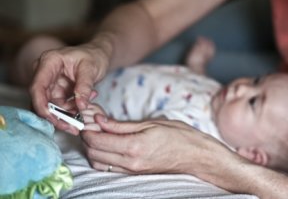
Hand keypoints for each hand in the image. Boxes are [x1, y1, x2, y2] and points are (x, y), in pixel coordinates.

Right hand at [30, 43, 108, 134]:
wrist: (98, 55)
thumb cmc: (94, 56)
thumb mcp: (91, 68)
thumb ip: (84, 86)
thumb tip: (80, 106)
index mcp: (48, 62)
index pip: (37, 86)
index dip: (41, 105)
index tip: (52, 118)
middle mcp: (44, 73)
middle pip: (42, 100)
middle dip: (56, 116)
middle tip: (72, 127)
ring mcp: (49, 83)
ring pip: (51, 106)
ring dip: (66, 116)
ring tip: (83, 118)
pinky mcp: (56, 92)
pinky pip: (59, 107)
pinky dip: (71, 111)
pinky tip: (84, 107)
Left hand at [81, 115, 238, 178]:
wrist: (196, 155)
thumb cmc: (179, 135)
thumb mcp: (151, 123)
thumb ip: (122, 125)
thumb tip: (100, 120)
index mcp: (134, 146)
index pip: (97, 141)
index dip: (87, 129)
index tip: (87, 119)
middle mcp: (130, 162)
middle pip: (93, 153)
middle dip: (87, 138)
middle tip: (92, 124)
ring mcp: (132, 170)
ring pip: (98, 163)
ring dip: (93, 149)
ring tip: (100, 134)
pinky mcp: (135, 173)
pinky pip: (109, 168)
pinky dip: (103, 156)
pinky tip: (109, 144)